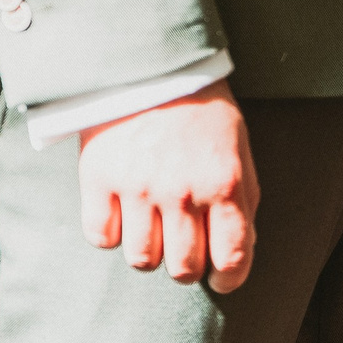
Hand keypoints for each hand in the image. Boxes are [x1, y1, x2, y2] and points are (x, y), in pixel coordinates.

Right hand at [78, 81, 260, 292]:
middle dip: (188, 267)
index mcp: (223, 183)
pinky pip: (101, 238)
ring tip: (153, 228)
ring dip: (150, 252)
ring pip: (141, 259)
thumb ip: (243, 198)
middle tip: (184, 248)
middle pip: (183, 268)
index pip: (232, 258)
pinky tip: (123, 213)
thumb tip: (240, 249)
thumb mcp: (238, 147)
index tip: (222, 278)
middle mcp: (182, 191)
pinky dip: (111, 234)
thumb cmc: (201, 110)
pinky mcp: (98, 179)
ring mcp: (138, 187)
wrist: (149, 63)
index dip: (229, 278)